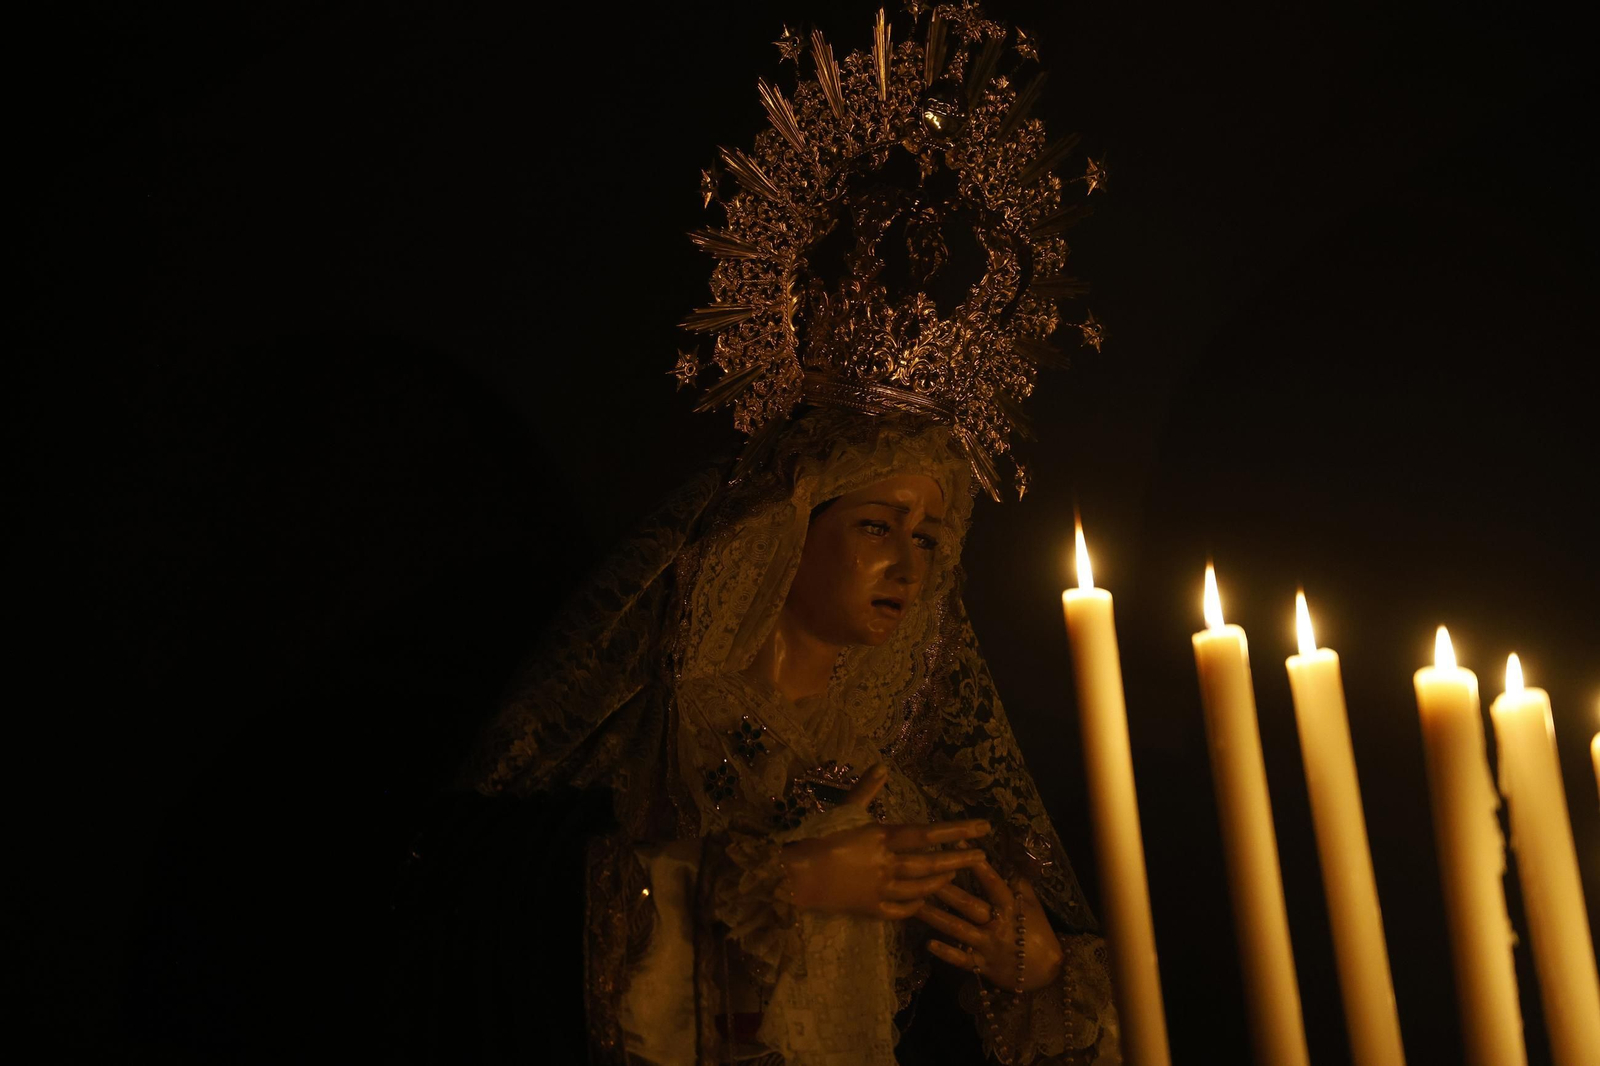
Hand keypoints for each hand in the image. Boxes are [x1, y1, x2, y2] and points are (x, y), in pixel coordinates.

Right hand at [781, 764, 990, 918]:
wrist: (796, 877)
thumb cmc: (817, 839)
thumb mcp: (843, 811)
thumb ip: (865, 791)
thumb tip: (881, 767)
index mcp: (882, 838)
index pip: (927, 834)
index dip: (957, 831)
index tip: (982, 828)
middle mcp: (887, 865)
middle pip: (930, 864)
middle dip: (959, 860)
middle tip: (982, 857)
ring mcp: (881, 890)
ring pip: (920, 888)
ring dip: (941, 882)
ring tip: (956, 875)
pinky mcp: (871, 909)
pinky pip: (901, 910)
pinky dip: (915, 905)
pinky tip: (923, 900)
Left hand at [916, 857, 1063, 992]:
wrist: (1048, 971)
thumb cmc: (1037, 931)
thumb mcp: (1033, 904)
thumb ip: (1018, 881)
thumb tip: (1010, 853)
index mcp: (1011, 906)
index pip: (991, 881)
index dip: (975, 864)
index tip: (957, 844)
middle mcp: (997, 924)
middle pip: (967, 904)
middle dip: (944, 889)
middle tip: (921, 875)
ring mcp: (988, 946)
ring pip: (958, 929)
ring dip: (935, 917)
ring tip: (915, 904)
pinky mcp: (981, 966)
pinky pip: (961, 960)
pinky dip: (945, 953)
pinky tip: (927, 943)